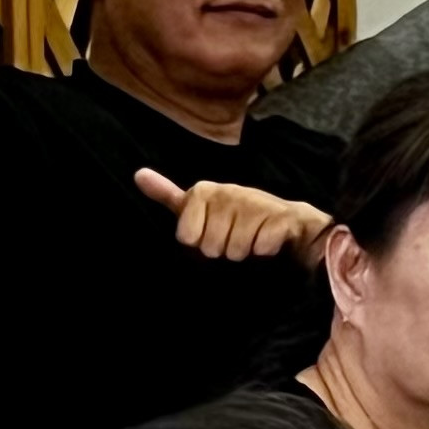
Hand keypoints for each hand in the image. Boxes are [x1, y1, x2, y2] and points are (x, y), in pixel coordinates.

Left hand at [137, 169, 332, 263]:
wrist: (292, 225)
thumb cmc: (241, 220)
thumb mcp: (202, 207)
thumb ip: (169, 195)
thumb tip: (137, 174)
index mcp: (205, 191)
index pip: (186, 237)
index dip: (199, 244)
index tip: (212, 234)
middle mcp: (229, 191)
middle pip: (210, 247)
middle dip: (224, 251)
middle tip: (237, 239)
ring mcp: (256, 203)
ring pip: (235, 250)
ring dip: (245, 254)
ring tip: (253, 241)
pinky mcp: (282, 217)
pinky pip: (260, 249)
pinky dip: (265, 253)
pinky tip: (270, 243)